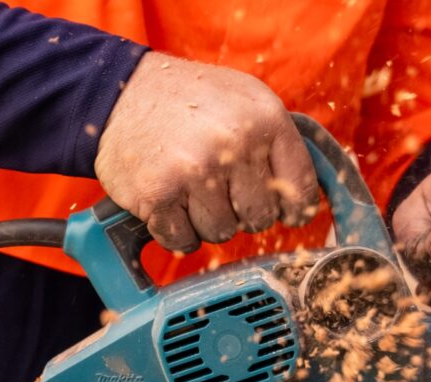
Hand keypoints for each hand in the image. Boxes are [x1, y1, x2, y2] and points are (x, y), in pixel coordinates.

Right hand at [95, 52, 319, 252]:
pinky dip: (177, 231)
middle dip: (243, 212)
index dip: (294, 209)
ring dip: (207, 220)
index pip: (300, 190)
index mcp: (265, 120)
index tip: (286, 213)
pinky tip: (170, 203)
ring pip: (221, 233)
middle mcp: (232, 146)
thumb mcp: (248, 99)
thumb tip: (308, 193)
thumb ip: (280, 142)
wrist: (121, 92)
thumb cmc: (190, 100)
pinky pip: (183, 241)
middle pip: (260, 218)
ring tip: (191, 188)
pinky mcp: (157, 196)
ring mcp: (193, 172)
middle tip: (221, 188)